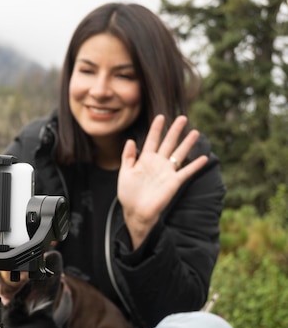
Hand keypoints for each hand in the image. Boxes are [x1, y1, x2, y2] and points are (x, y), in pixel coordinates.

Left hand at [118, 115, 207, 248]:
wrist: (135, 211)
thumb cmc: (128, 193)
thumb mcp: (125, 172)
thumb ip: (127, 157)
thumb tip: (130, 140)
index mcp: (144, 159)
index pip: (152, 140)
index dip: (156, 129)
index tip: (161, 117)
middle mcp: (157, 163)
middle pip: (168, 143)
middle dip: (175, 131)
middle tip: (183, 118)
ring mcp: (166, 172)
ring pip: (179, 154)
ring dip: (187, 144)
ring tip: (195, 132)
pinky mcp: (173, 182)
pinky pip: (186, 172)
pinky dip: (194, 165)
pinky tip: (203, 158)